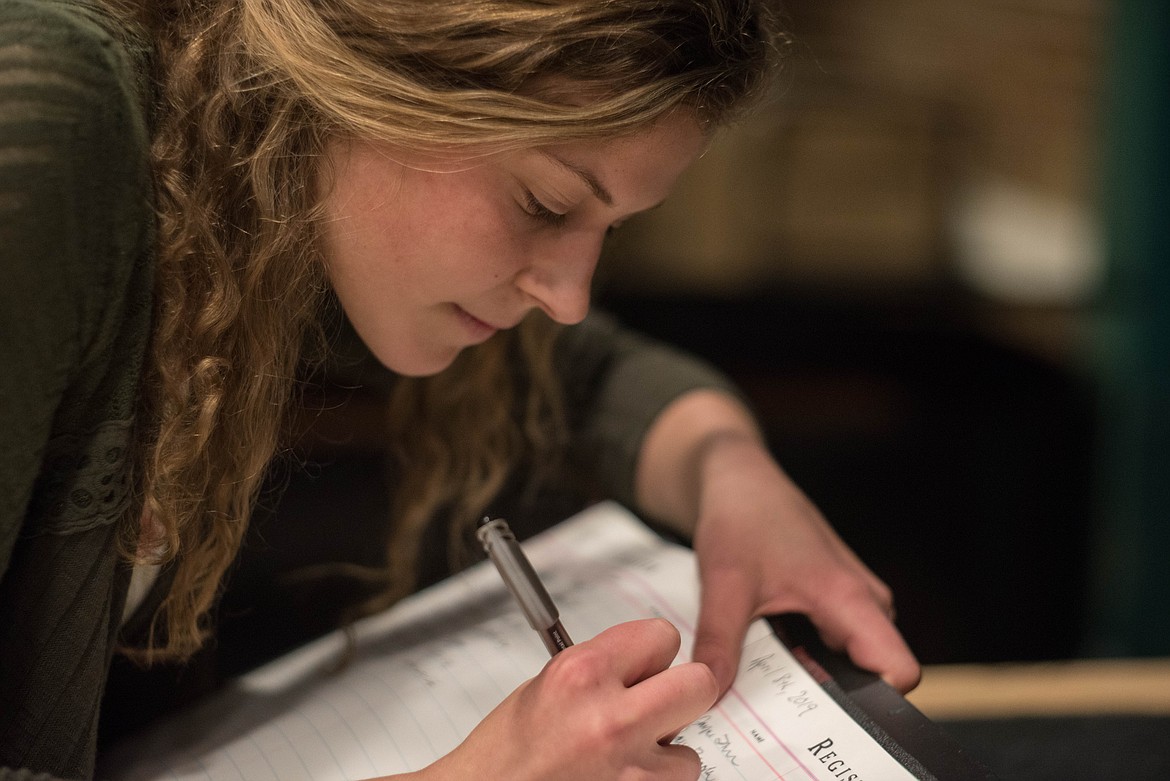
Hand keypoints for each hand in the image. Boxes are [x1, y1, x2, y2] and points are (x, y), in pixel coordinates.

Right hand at [394, 619, 717, 780]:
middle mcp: (611, 718)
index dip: (655, 655)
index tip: (646, 667)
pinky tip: (616, 780)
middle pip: (699, 684)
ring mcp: (630, 771)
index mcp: (583, 674)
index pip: (662, 636)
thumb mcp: (545, 686)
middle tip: (658, 706)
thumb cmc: (504, 754)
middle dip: (682, 695)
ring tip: (622, 760)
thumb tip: (642, 663)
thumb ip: (600, 668)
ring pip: (689, 752)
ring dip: (664, 757)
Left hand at [689, 433, 920, 694]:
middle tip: (780, 713)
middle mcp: (864, 601)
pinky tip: (771, 659)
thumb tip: (709, 692)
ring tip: (769, 683)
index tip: (825, 723)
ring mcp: (853, 601)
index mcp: (850, 598)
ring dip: (816, 679)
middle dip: (833, 701)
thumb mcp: (723, 583)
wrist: (740, 480)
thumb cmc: (742, 516)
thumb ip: (720, 641)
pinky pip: (837, 644)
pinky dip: (808, 658)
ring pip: (853, 661)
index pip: (899, 670)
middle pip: (873, 674)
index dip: (876, 704)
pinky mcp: (837, 602)